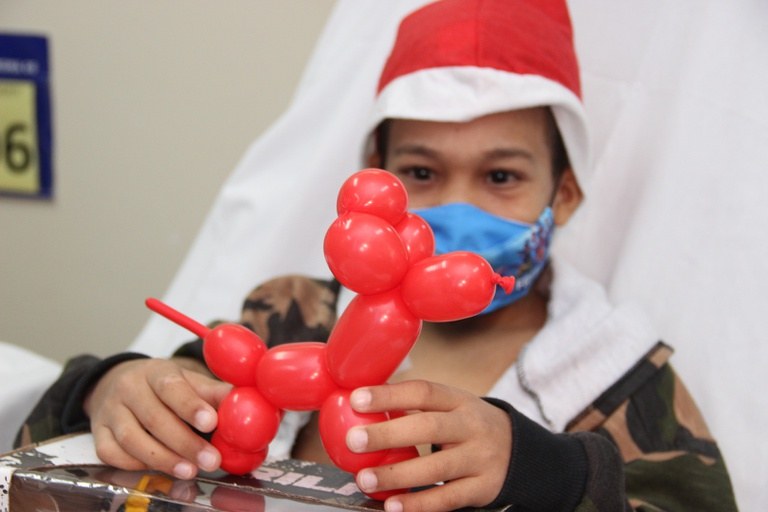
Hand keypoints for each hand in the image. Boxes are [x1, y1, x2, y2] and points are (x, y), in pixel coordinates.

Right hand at [84, 357, 231, 478]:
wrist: (117, 382)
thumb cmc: (162, 386)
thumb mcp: (188, 381)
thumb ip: (214, 393)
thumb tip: (246, 403)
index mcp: (155, 371)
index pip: (172, 387)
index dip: (191, 406)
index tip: (211, 423)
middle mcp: (129, 389)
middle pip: (154, 418)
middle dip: (185, 443)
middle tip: (211, 460)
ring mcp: (110, 412)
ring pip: (132, 439)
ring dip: (163, 459)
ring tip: (190, 471)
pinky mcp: (97, 433)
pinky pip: (112, 454)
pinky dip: (136, 465)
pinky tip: (158, 469)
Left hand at [346, 380, 511, 511]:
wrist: (519, 451)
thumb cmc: (468, 426)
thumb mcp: (452, 407)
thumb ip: (414, 407)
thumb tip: (359, 405)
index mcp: (459, 400)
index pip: (423, 392)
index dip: (390, 395)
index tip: (357, 398)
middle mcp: (471, 427)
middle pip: (429, 428)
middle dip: (388, 435)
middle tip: (355, 440)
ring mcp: (479, 459)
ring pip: (436, 468)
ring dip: (396, 475)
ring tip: (364, 479)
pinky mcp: (482, 489)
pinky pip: (447, 499)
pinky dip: (419, 504)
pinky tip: (393, 506)